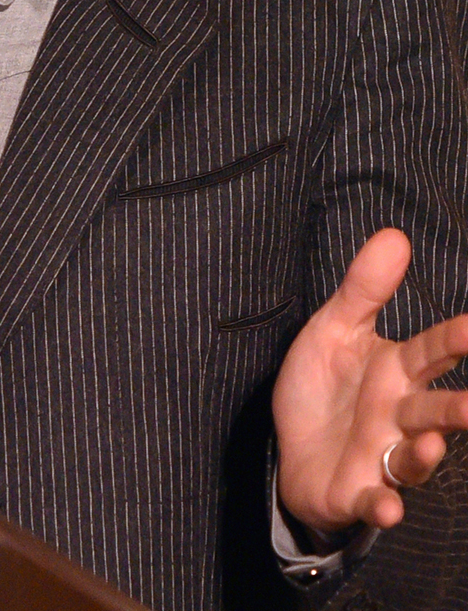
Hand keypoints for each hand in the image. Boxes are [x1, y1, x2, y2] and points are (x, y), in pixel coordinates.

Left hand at [275, 228, 467, 531]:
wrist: (292, 450)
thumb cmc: (324, 388)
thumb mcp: (332, 331)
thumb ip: (363, 290)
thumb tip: (394, 234)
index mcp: (396, 372)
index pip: (431, 351)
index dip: (454, 339)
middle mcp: (399, 416)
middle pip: (436, 410)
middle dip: (460, 407)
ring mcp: (382, 456)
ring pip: (414, 458)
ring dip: (426, 454)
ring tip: (432, 442)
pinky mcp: (358, 491)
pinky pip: (375, 502)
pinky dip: (382, 507)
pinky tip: (387, 509)